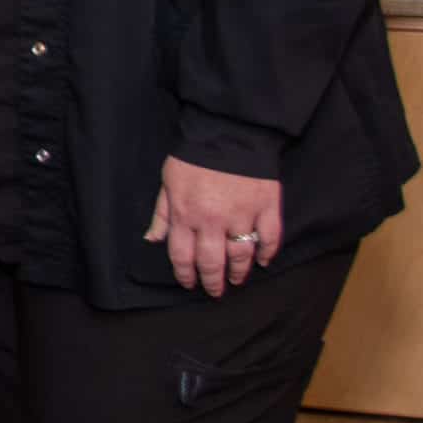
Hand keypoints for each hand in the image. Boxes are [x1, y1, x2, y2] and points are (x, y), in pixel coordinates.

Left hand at [145, 156, 283, 296]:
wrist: (229, 132)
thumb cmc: (193, 157)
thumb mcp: (168, 182)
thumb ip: (161, 214)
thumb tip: (152, 240)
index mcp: (186, 215)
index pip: (183, 256)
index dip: (185, 274)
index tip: (189, 283)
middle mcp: (213, 221)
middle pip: (212, 262)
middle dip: (212, 281)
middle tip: (214, 291)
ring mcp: (243, 215)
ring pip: (241, 254)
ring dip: (238, 272)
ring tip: (236, 280)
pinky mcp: (267, 207)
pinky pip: (270, 237)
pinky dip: (268, 252)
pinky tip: (263, 261)